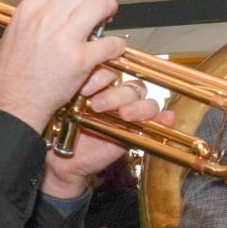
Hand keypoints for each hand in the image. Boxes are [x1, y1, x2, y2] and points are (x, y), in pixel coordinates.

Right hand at [0, 0, 126, 134]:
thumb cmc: (14, 72)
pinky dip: (116, 46)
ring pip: (101, 4)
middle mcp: (46, 19)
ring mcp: (64, 39)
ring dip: (109, 13)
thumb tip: (61, 2)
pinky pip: (111, 42)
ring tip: (105, 25)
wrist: (13, 103)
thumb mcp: (17, 31)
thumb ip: (38, 13)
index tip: (78, 0)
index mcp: (29, 9)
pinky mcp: (80, 61)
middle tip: (97, 11)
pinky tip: (109, 51)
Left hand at [41, 77, 170, 197]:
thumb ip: (73, 85)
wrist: (60, 160)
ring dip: (136, 106)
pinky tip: (166, 119)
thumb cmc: (59, 129)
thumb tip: (77, 71)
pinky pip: (157, 121)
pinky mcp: (138, 131)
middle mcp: (116, 96)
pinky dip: (165, 118)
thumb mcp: (63, 103)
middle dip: (116, 94)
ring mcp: (128, 113)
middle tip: (97, 104)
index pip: (113, 67)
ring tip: (121, 115)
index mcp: (98, 84)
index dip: (103, 74)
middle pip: (130, 84)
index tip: (85, 87)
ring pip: (144, 100)